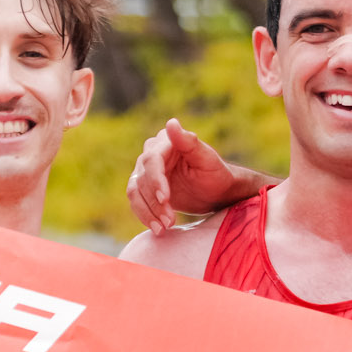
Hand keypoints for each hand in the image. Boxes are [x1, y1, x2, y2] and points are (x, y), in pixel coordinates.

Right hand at [127, 118, 267, 233]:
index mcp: (166, 143)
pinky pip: (136, 202)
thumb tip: (171, 123)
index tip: (166, 199)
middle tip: (169, 221)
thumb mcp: (207, 159)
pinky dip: (145, 216)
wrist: (216, 193)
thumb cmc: (216, 173)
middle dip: (154, 202)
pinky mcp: (144, 189)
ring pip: (135, 192)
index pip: (152, 161)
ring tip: (164, 227)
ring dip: (148, 212)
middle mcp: (151, 154)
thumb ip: (188, 142)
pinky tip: (158, 229)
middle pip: (142, 179)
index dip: (156, 181)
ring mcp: (145, 172)